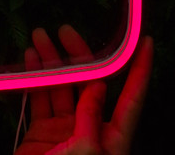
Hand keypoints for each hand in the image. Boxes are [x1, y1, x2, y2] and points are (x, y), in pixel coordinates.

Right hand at [15, 26, 152, 154]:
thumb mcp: (86, 152)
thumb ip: (92, 117)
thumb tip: (98, 86)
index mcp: (114, 138)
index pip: (132, 97)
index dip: (140, 69)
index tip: (145, 41)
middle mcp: (93, 130)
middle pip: (90, 83)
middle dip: (80, 55)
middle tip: (65, 31)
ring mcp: (66, 130)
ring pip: (62, 86)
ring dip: (51, 62)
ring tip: (39, 36)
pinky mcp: (43, 134)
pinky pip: (40, 98)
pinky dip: (34, 77)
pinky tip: (30, 58)